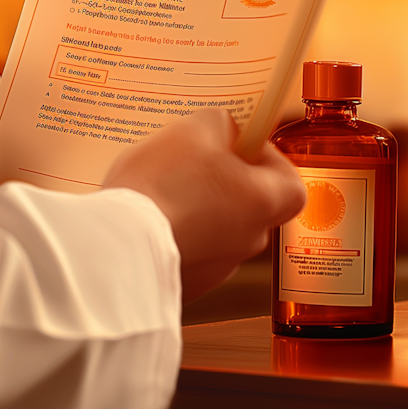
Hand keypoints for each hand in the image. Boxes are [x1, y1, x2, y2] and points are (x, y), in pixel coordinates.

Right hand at [104, 109, 306, 301]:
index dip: (267, 159)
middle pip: (247, 202)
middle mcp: (247, 242)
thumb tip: (225, 131)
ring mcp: (214, 269)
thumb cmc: (163, 186)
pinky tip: (143, 212)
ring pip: (212, 225)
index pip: (289, 181)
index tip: (238, 144)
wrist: (117, 248)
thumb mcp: (197, 127)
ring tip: (156, 185)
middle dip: (221, 178)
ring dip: (192, 205)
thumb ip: (223, 124)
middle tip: (190, 158)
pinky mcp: (181, 284)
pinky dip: (168, 229)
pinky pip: (183, 246)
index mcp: (264, 204)